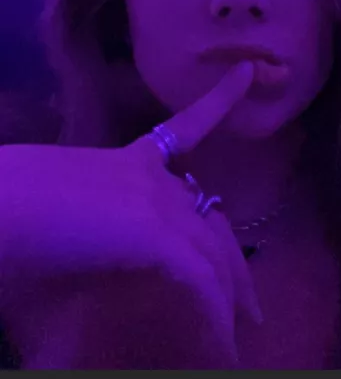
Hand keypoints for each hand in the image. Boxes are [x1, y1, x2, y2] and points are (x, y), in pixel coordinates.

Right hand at [0, 61, 259, 368]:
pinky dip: (216, 310)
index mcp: (129, 160)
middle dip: (232, 259)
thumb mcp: (64, 200)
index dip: (220, 99)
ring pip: (213, 249)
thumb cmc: (13, 196)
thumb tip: (105, 241)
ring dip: (231, 292)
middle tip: (248, 298)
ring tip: (247, 325)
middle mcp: (153, 177)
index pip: (187, 127)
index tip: (246, 73)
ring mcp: (157, 202)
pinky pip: (201, 277)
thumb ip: (98, 214)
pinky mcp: (155, 233)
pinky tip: (226, 336)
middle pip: (209, 216)